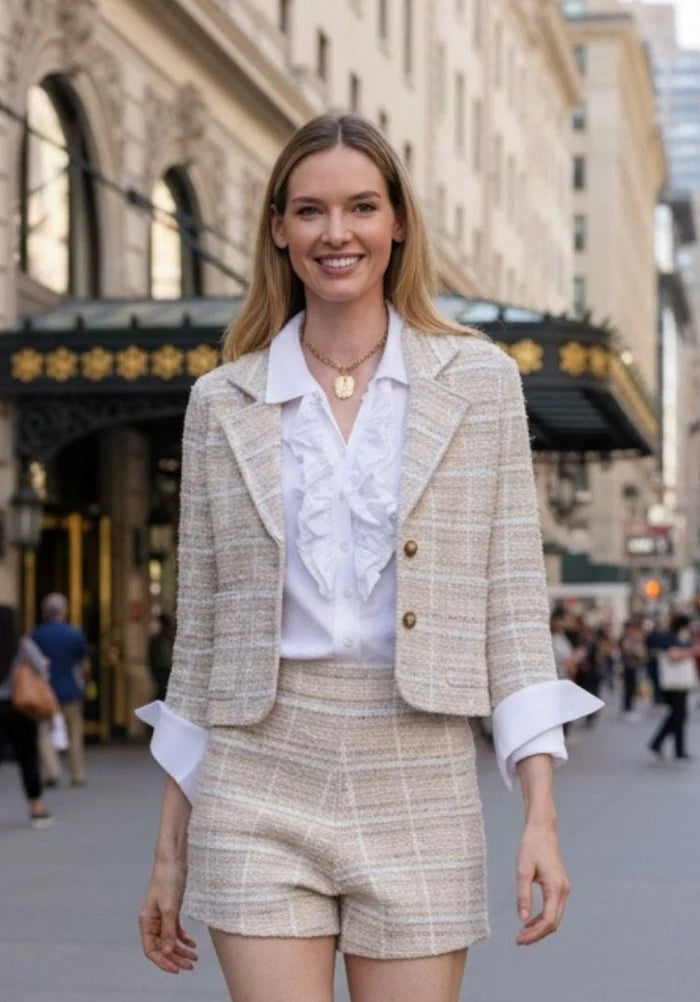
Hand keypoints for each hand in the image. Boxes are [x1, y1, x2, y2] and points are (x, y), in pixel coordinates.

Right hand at [138, 859, 197, 973]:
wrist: (173, 860)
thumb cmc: (167, 880)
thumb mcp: (170, 907)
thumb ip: (168, 930)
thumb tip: (166, 952)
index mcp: (146, 922)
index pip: (151, 950)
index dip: (163, 962)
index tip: (177, 969)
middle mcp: (152, 922)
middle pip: (162, 948)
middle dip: (175, 958)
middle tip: (190, 966)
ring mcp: (162, 917)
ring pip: (170, 940)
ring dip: (181, 950)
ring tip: (194, 958)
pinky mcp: (171, 911)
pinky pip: (175, 930)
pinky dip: (184, 938)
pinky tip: (193, 944)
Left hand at [515, 822, 570, 945]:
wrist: (542, 830)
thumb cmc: (531, 847)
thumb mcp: (522, 870)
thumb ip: (523, 895)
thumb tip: (522, 919)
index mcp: (555, 888)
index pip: (548, 920)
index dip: (534, 933)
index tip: (519, 939)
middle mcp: (563, 891)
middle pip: (553, 923)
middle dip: (537, 934)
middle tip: (518, 940)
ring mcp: (563, 889)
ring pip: (554, 917)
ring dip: (540, 928)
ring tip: (522, 934)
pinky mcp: (560, 886)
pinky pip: (554, 908)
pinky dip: (542, 918)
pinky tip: (529, 921)